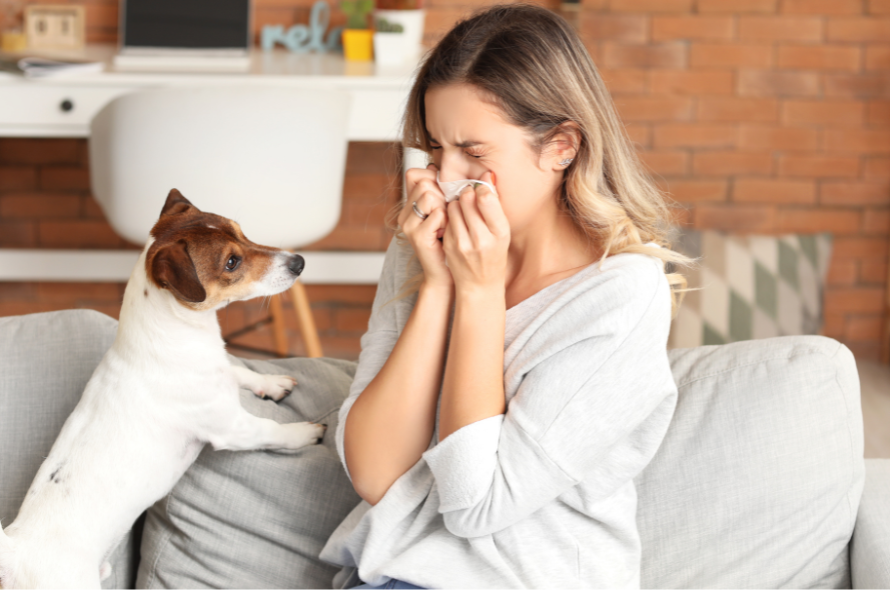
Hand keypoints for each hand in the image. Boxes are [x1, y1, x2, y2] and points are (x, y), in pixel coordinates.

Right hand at [399, 163, 452, 289]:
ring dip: (445, 207)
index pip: (414, 174)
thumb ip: (443, 190)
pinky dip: (448, 221)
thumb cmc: (450, 240)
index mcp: (410, 205)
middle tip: (447, 214)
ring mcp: (409, 225)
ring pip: (429, 194)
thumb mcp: (446, 211)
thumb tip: (439, 164)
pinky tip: (447, 233)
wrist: (447, 273)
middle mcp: (405, 213)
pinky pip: (437, 213)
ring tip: (447, 224)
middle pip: (424, 182)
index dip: (432, 178)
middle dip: (442, 195)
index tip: (444, 194)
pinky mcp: (418, 236)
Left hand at [442, 171, 510, 294]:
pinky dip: (451, 215)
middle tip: (471, 196)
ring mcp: (462, 243)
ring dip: (458, 203)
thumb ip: (494, 206)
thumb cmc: (494, 255)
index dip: (482, 188)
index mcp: (499, 233)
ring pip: (454, 206)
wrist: (479, 285)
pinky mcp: (449, 244)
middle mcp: (481, 239)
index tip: (482, 188)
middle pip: (467, 199)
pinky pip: (447, 218)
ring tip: (464, 210)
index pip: (486, 198)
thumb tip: (487, 176)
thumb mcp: (502, 232)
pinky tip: (458, 223)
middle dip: (468, 194)